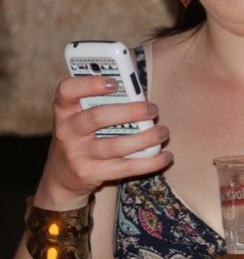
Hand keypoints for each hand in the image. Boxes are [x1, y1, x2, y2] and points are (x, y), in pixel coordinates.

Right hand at [35, 76, 172, 208]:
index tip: (115, 82)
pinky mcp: (90, 173)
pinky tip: (165, 156)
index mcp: (65, 110)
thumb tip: (139, 91)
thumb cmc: (83, 134)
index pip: (67, 90)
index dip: (90, 84)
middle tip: (153, 109)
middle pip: (98, 117)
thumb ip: (103, 101)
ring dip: (146, 138)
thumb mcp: (82, 115)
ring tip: (163, 132)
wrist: (62, 176)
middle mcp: (67, 131)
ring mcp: (77, 154)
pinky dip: (150, 162)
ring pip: (116, 146)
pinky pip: (125, 168)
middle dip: (130, 111)